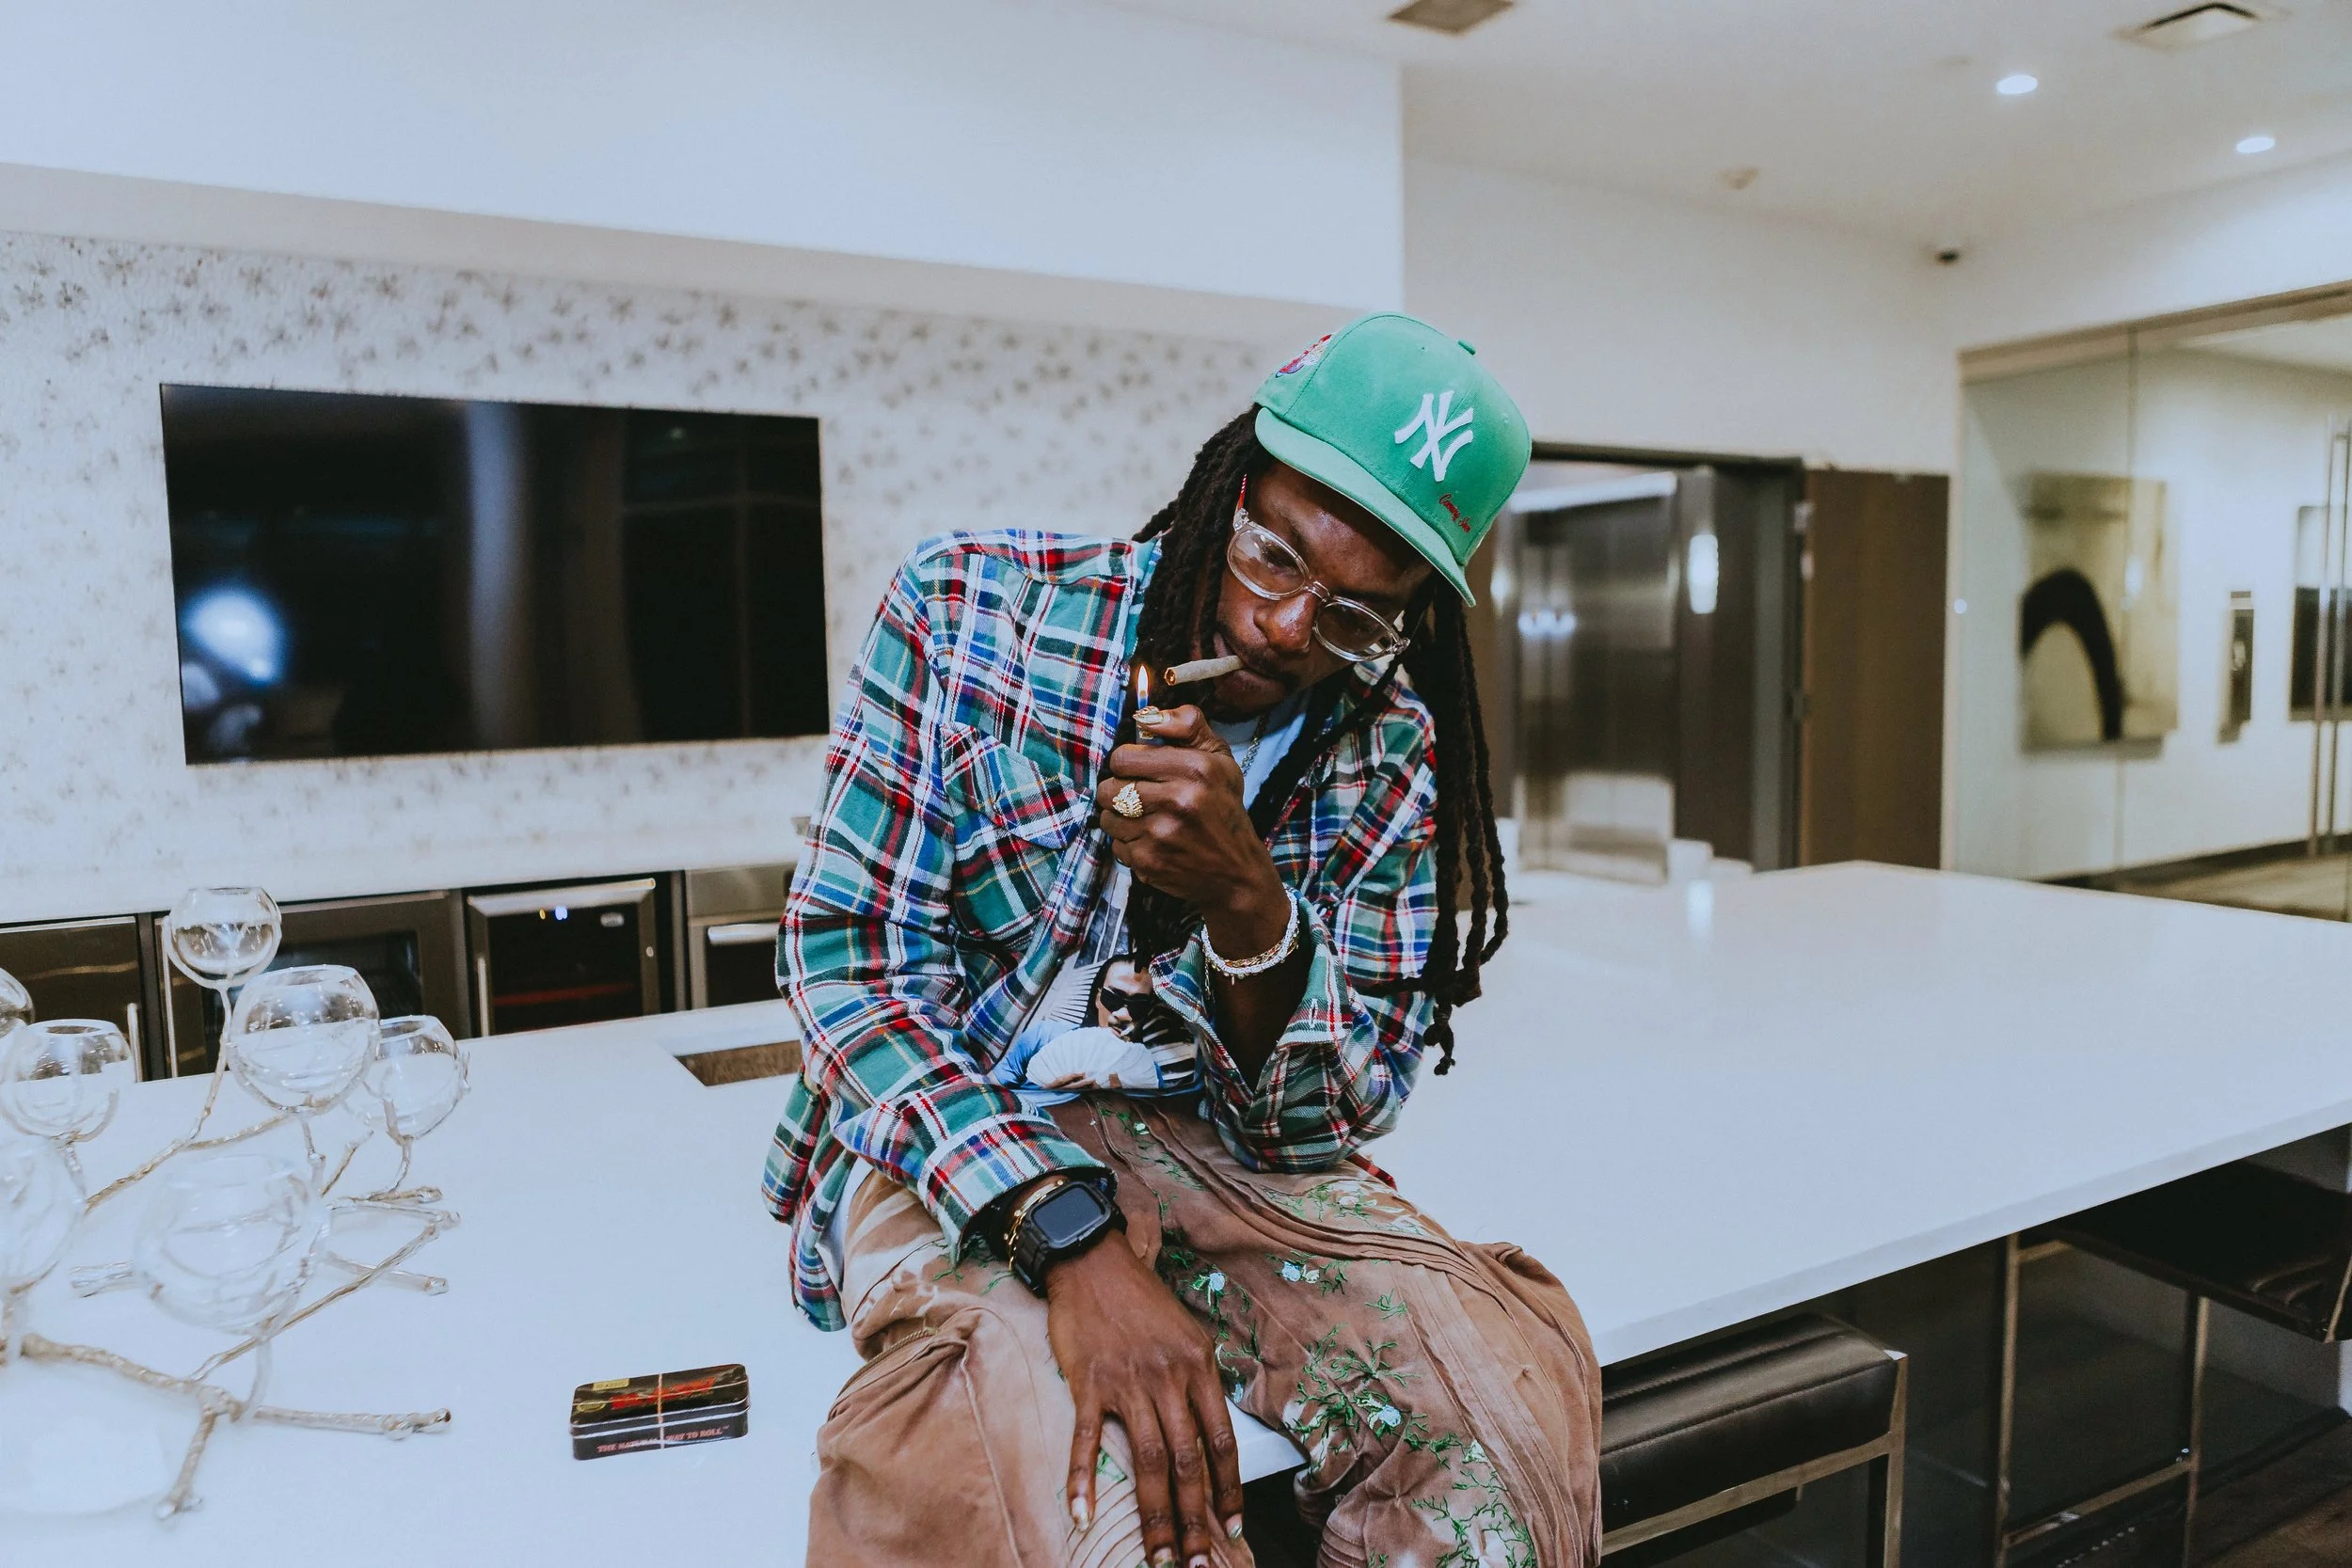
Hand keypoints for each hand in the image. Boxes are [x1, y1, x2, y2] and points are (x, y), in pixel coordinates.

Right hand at [1047, 1234, 1243, 1565]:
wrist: (1093, 1261)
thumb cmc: (1141, 1300)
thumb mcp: (1187, 1334)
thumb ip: (1198, 1383)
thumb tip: (1210, 1436)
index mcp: (1199, 1367)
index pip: (1221, 1442)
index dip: (1228, 1492)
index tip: (1231, 1531)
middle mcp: (1169, 1378)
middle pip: (1188, 1461)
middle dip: (1195, 1519)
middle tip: (1197, 1563)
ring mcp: (1128, 1382)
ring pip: (1148, 1460)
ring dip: (1156, 1515)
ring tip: (1160, 1556)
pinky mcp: (1089, 1382)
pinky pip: (1088, 1440)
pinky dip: (1084, 1480)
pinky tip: (1082, 1515)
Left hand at [1095, 705, 1288, 956]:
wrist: (1237, 872)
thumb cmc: (1223, 809)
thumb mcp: (1219, 759)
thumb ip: (1186, 725)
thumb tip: (1145, 715)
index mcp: (1196, 768)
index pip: (1123, 757)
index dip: (1127, 762)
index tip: (1140, 770)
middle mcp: (1179, 800)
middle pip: (1109, 787)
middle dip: (1119, 790)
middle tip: (1139, 796)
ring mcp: (1161, 834)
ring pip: (1108, 817)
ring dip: (1121, 818)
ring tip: (1147, 820)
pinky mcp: (1149, 862)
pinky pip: (1115, 844)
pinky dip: (1129, 844)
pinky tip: (1152, 842)